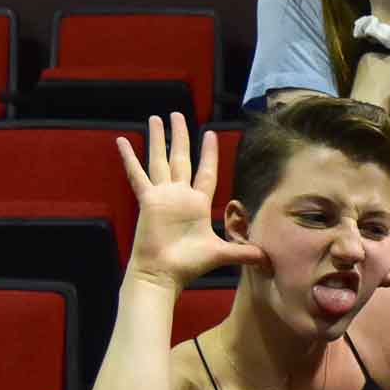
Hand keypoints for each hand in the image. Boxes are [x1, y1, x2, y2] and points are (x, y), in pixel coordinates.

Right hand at [118, 113, 266, 290]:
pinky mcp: (147, 200)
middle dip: (181, 136)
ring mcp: (162, 196)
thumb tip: (267, 258)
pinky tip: (122, 140)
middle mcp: (179, 195)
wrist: (163, 273)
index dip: (208, 153)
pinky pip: (137, 174)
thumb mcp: (221, 253)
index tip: (210, 134)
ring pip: (160, 160)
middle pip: (181, 159)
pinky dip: (129, 158)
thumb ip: (243, 252)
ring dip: (158, 139)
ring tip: (156, 118)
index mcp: (197, 203)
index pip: (206, 171)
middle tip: (177, 115)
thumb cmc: (189, 265)